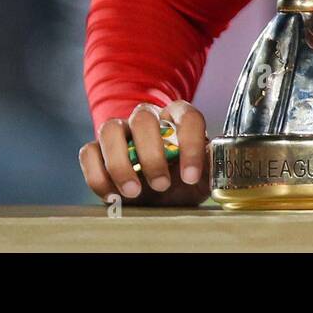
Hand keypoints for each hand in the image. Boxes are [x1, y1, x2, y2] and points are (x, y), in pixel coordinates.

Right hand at [78, 100, 210, 205]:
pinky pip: (88, 152)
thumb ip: (211, 168)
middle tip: (161, 185)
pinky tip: (112, 195)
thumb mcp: (200, 178)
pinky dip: (97, 175)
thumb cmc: (180, 181)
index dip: (190, 144)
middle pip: (143, 119)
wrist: (156, 194)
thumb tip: (224, 167)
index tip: (191, 177)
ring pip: (110, 129)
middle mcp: (147, 119)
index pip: (187, 117)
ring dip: (120, 163)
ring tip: (133, 192)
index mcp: (177, 119)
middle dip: (151, 155)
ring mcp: (120, 132)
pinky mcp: (97, 150)